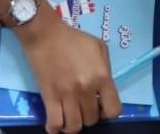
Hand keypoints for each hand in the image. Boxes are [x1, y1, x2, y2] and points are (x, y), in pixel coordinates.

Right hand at [16, 10, 117, 132]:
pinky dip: (55, 128)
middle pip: (92, 120)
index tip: (101, 106)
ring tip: (70, 117)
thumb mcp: (99, 47)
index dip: (108, 112)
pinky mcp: (49, 97)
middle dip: (89, 116)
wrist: (46, 35)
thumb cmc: (74, 39)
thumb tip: (103, 89)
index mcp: (101, 76)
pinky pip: (54, 124)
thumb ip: (106, 69)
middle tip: (83, 107)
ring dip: (73, 125)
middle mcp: (86, 89)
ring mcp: (67, 95)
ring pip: (74, 127)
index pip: (113, 110)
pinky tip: (56, 122)